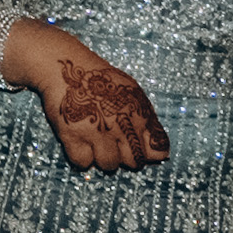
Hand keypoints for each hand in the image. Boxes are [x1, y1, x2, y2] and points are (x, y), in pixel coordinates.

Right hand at [7, 21, 168, 168]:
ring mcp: (96, 131)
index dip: (150, 154)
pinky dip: (83, 157)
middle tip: (116, 144)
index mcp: (140, 114)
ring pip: (110, 165)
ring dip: (104, 158)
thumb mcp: (134, 94)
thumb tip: (162, 155)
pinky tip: (82, 143)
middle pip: (135, 162)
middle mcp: (121, 124)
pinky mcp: (72, 135)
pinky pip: (83, 162)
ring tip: (98, 143)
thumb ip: (149, 123)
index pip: (158, 149)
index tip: (139, 148)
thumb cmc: (102, 80)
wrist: (69, 67)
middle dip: (128, 158)